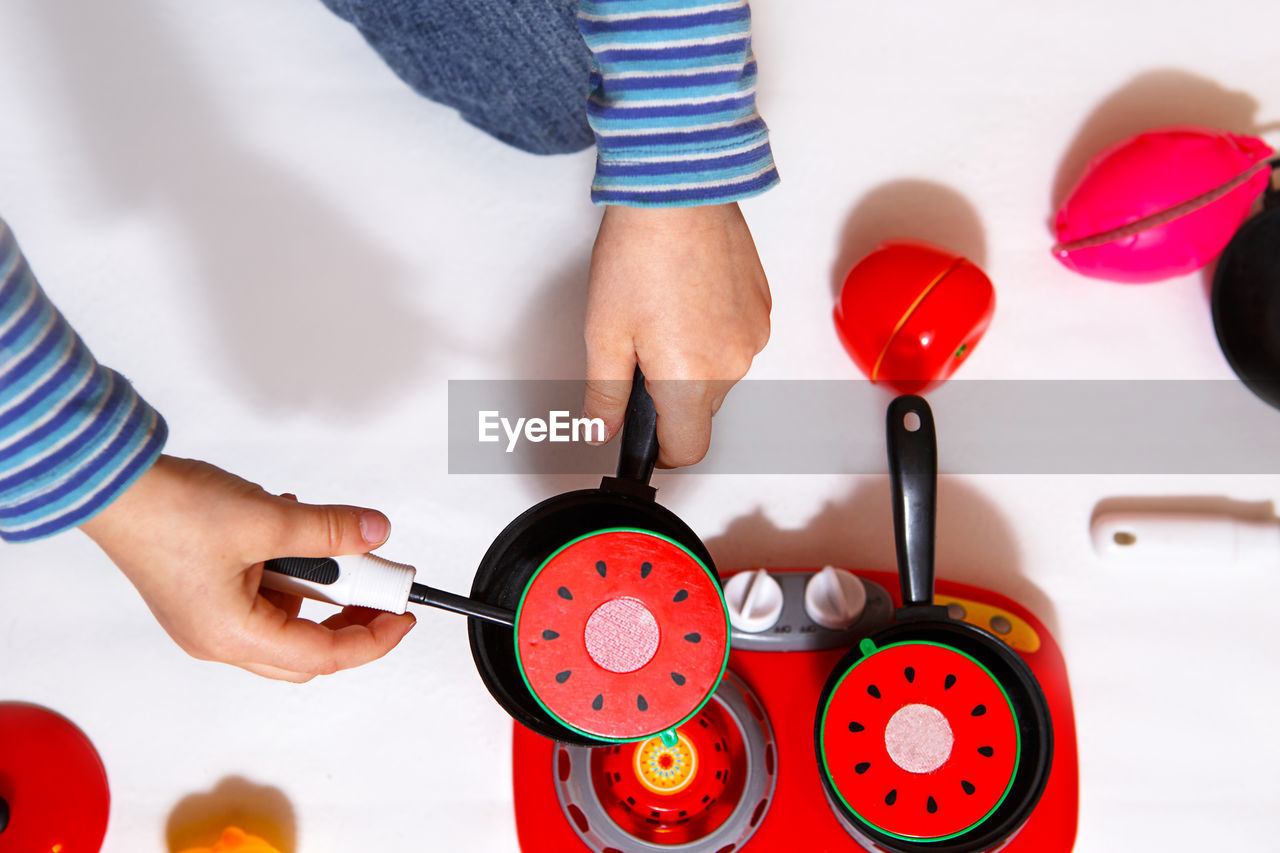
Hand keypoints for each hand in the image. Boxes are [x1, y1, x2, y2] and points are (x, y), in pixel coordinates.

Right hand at [81, 455, 414, 681]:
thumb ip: (330, 530)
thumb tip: (373, 534)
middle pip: (306, 648)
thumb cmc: (167, 512)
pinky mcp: (205, 592)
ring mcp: (209, 617)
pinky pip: (265, 591)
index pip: (323, 656)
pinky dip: (288, 564)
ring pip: (287, 615)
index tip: (402, 616)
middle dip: (349, 614)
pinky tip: (289, 526)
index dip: (372, 639)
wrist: (115, 485)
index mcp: (232, 635)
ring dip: (316, 580)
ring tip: (325, 538)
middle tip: (378, 583)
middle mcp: (218, 638)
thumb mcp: (267, 518)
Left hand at [583, 203, 770, 466]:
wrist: (678, 189)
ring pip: (719, 374)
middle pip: (701, 410)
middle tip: (638, 349)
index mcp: (690, 379)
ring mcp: (753, 334)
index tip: (642, 437)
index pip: (687, 450)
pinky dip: (712, 333)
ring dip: (692, 360)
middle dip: (670, 395)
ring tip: (662, 311)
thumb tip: (601, 430)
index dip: (660, 451)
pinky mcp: (762, 307)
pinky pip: (735, 341)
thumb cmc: (638, 252)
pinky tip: (686, 295)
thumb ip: (605, 394)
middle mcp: (733, 364)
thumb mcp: (604, 333)